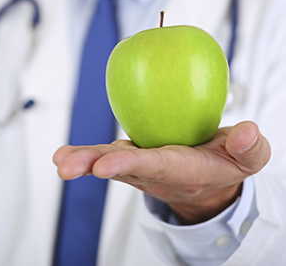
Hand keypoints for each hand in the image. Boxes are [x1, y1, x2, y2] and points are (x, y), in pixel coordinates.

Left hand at [53, 121, 269, 224]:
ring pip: (109, 161)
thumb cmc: (222, 166)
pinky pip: (108, 152)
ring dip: (84, 160)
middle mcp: (153, 170)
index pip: (154, 166)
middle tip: (67, 166)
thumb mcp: (247, 159)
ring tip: (61, 159)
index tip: (105, 166)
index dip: (130, 165)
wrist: (205, 180)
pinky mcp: (132, 156)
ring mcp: (139, 164)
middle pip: (121, 167)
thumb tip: (245, 131)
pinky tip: (67, 152)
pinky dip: (89, 152)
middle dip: (94, 165)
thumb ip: (250, 148)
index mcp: (180, 170)